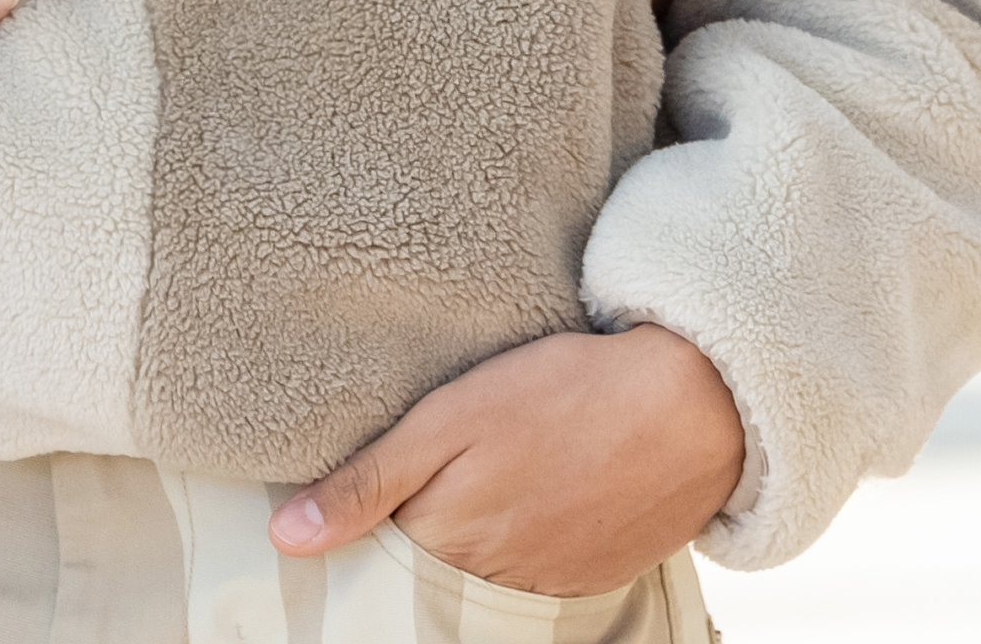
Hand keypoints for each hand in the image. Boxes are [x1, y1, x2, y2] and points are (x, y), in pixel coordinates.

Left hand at [272, 325, 741, 598]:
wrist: (693, 404)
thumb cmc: (565, 394)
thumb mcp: (449, 417)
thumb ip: (368, 481)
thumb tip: (287, 540)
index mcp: (448, 538)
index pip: (374, 563)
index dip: (356, 536)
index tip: (342, 512)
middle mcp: (494, 580)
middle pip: (425, 579)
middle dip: (407, 550)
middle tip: (411, 496)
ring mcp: (548, 585)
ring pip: (477, 585)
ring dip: (464, 553)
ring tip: (469, 495)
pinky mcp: (591, 578)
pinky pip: (532, 583)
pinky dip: (516, 556)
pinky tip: (521, 507)